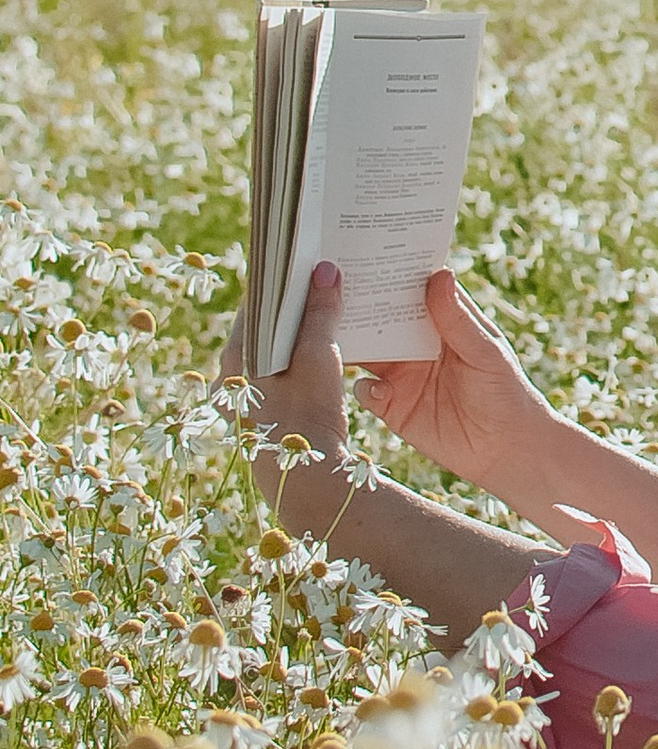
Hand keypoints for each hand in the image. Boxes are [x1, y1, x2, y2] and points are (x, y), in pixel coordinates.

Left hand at [220, 262, 354, 512]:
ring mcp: (251, 399)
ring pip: (277, 351)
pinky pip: (287, 372)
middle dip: (294, 305)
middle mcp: (234, 378)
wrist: (309, 487)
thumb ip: (321, 314)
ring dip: (302, 331)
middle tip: (323, 279)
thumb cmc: (305, 419)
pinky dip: (305, 356)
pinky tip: (333, 350)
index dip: (278, 281)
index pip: (252, 306)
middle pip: (265, 327)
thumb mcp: (317, 359)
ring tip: (333, 309)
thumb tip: (325, 270)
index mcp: (233, 360)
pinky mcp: (271, 415)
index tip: (303, 261)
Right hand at [356, 267, 555, 495]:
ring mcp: (401, 375)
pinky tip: (375, 389)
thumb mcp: (486, 351)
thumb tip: (439, 275)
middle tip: (334, 289)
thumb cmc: (506, 391)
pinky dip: (365, 388)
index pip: (410, 291)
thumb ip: (458, 319)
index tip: (366, 252)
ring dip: (352, 344)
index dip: (391, 273)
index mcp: (440, 323)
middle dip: (359, 304)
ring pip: (366, 353)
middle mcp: (414, 345)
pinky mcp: (393, 408)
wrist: (507, 449)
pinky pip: (368, 393)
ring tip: (335, 333)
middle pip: (380, 319)